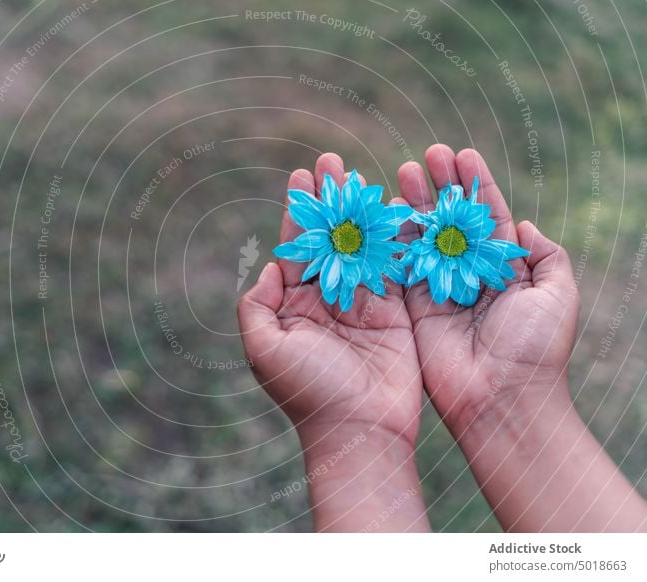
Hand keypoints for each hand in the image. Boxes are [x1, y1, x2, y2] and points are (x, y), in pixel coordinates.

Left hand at [237, 153, 428, 530]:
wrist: (360, 431)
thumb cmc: (308, 392)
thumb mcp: (264, 350)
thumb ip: (258, 306)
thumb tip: (269, 267)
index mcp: (296, 303)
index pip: (298, 246)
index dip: (300, 210)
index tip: (304, 176)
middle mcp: (329, 297)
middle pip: (331, 237)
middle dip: (332, 200)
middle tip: (333, 161)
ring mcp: (364, 303)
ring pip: (364, 245)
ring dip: (364, 210)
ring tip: (364, 175)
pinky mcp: (397, 311)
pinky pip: (397, 266)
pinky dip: (397, 237)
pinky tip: (398, 205)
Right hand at [396, 145, 578, 432]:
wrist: (500, 398)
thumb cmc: (535, 348)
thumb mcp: (559, 295)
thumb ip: (547, 257)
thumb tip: (525, 225)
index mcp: (505, 269)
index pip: (489, 217)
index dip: (476, 186)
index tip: (462, 156)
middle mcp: (469, 274)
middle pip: (452, 220)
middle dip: (440, 187)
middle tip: (427, 156)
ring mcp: (439, 289)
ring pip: (423, 237)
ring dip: (413, 204)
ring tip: (402, 173)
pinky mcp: (413, 307)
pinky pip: (401, 266)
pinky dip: (393, 239)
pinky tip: (385, 211)